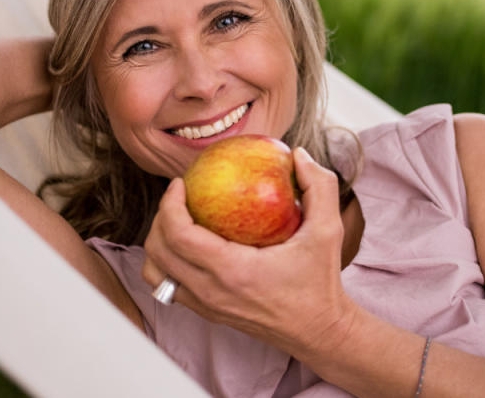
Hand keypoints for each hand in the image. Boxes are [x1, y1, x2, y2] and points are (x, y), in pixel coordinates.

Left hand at [141, 147, 357, 354]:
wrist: (318, 330)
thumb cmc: (320, 282)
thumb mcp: (328, 230)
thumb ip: (319, 186)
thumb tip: (298, 154)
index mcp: (233, 271)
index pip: (179, 235)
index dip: (169, 204)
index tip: (181, 183)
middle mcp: (211, 292)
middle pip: (158, 251)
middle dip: (160, 217)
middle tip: (179, 196)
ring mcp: (205, 306)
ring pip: (155, 272)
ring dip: (158, 243)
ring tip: (177, 221)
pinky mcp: (206, 313)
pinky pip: (169, 285)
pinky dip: (168, 262)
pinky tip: (189, 244)